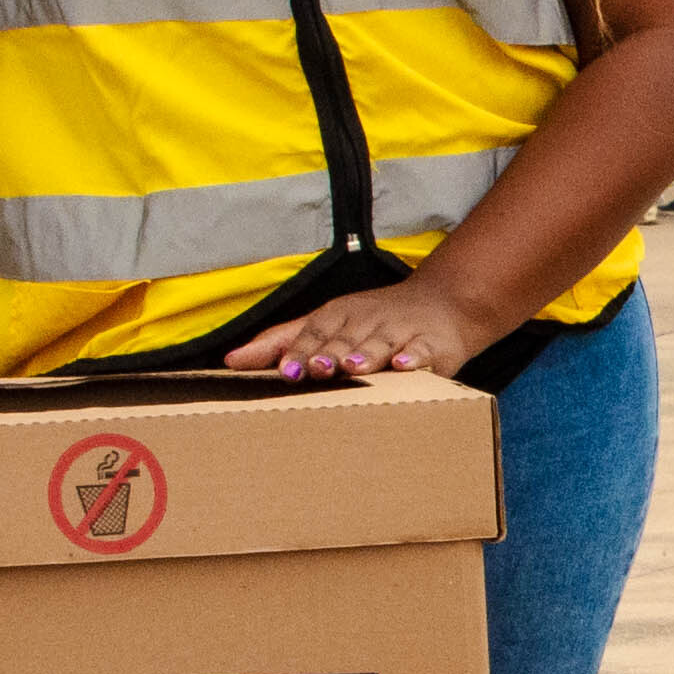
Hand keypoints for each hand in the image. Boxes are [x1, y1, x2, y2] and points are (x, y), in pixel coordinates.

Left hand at [223, 277, 490, 382]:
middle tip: (316, 369)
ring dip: (366, 354)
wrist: (443, 303)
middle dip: (330, 354)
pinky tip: (402, 366)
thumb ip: (280, 342)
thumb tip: (230, 360)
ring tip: (353, 367)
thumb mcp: (327, 323)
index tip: (285, 370)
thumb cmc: (373, 320)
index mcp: (338, 316)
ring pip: (380, 342)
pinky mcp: (432, 344)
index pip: (314, 332)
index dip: (300, 351)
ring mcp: (399, 331)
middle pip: (345, 338)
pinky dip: (413, 357)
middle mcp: (366, 321)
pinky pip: (422, 350)